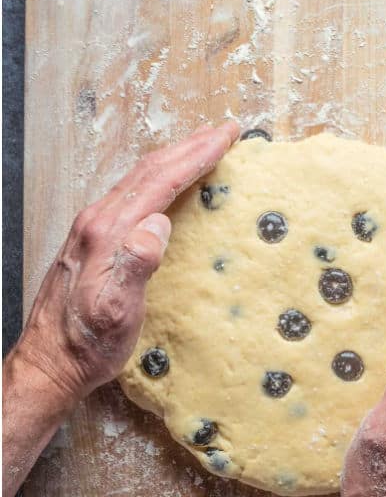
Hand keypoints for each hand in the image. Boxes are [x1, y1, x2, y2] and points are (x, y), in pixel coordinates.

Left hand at [13, 122, 240, 401]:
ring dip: (174, 159)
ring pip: (139, 180)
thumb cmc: (86, 345)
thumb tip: (158, 224)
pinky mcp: (92, 242)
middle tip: (224, 131)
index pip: (158, 181)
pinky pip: (132, 196)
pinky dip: (159, 179)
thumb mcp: (116, 313)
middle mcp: (96, 223)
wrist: (48, 364)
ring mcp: (91, 230)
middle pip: (148, 171)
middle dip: (189, 147)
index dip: (196, 156)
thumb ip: (135, 265)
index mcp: (106, 233)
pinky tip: (169, 186)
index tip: (226, 137)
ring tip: (202, 149)